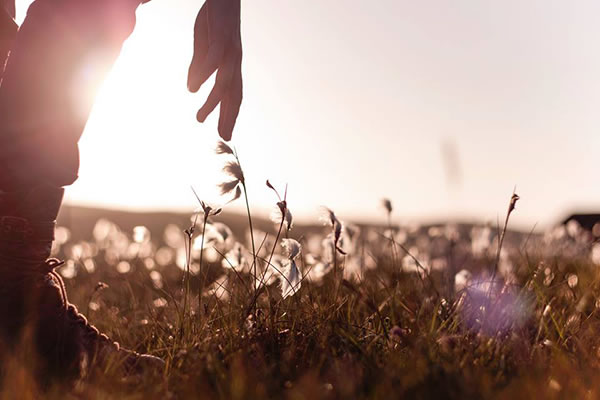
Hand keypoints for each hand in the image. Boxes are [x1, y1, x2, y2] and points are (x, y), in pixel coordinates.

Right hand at [188, 0, 241, 141]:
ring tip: (200, 118)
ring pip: (225, 81)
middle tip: (224, 136)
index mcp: (231, 65)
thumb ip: (199, 66)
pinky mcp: (222, 36)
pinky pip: (214, 58)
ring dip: (213, 102)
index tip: (224, 133)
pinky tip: (195, 88)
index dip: (229, 114)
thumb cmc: (214, 18)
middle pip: (234, 94)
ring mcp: (230, 50)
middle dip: (229, 116)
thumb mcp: (204, 45)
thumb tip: (193, 88)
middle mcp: (234, 61)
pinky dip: (205, 74)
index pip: (233, 95)